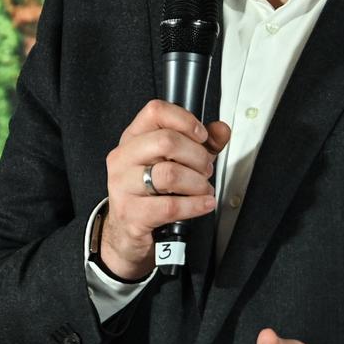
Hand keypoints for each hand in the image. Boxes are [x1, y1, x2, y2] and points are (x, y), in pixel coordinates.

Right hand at [101, 99, 229, 279]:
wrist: (126, 232)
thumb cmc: (150, 193)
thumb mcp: (175, 162)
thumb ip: (200, 144)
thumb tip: (221, 130)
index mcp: (132, 140)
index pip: (154, 112)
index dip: (184, 120)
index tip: (201, 136)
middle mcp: (123, 159)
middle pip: (166, 141)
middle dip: (197, 156)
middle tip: (205, 169)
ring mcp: (123, 186)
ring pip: (170, 174)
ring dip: (198, 183)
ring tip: (203, 189)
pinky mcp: (132, 213)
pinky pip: (171, 206)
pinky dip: (196, 205)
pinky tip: (204, 204)